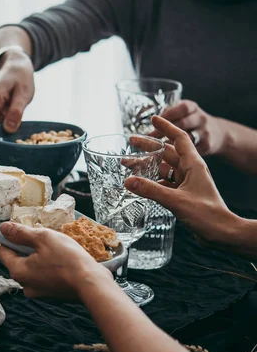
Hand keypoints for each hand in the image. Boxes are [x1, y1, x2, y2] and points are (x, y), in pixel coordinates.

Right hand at [0, 50, 33, 132]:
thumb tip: (8, 130)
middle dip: (0, 132)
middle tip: (16, 133)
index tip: (0, 151)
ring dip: (2, 124)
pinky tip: (10, 112)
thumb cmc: (21, 78)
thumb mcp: (24, 94)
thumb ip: (16, 112)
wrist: (15, 65)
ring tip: (14, 114)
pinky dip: (1, 119)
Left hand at [0, 222, 111, 299]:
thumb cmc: (67, 259)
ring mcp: (38, 292)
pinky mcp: (51, 295)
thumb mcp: (43, 238)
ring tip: (55, 247)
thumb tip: (3, 228)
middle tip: (43, 237)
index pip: (3, 251)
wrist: (92, 284)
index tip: (20, 228)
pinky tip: (61, 259)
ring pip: (31, 268)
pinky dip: (48, 266)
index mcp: (18, 271)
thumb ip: (21, 232)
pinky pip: (43, 276)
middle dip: (27, 247)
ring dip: (39, 256)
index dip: (9, 237)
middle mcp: (24, 285)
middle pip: (17, 260)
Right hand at [126, 116, 239, 246]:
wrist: (222, 233)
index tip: (153, 118)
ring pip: (163, 168)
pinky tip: (140, 184)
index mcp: (193, 165)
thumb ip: (151, 190)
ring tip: (128, 163)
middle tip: (131, 141)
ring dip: (147, 165)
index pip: (179, 138)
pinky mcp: (182, 194)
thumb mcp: (176, 200)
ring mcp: (186, 182)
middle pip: (167, 152)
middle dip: (149, 146)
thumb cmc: (208, 214)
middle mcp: (189, 170)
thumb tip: (129, 180)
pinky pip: (163, 183)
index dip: (166, 127)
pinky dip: (151, 182)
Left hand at [152, 100, 226, 155]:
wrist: (219, 134)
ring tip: (154, 148)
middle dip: (164, 130)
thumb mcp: (184, 112)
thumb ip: (168, 113)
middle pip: (183, 123)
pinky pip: (191, 150)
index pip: (183, 107)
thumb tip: (152, 119)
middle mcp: (201, 119)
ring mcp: (205, 133)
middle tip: (149, 137)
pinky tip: (165, 156)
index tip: (154, 120)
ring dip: (169, 143)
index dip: (169, 114)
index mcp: (193, 108)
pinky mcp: (206, 147)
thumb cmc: (192, 122)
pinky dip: (178, 153)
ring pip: (187, 138)